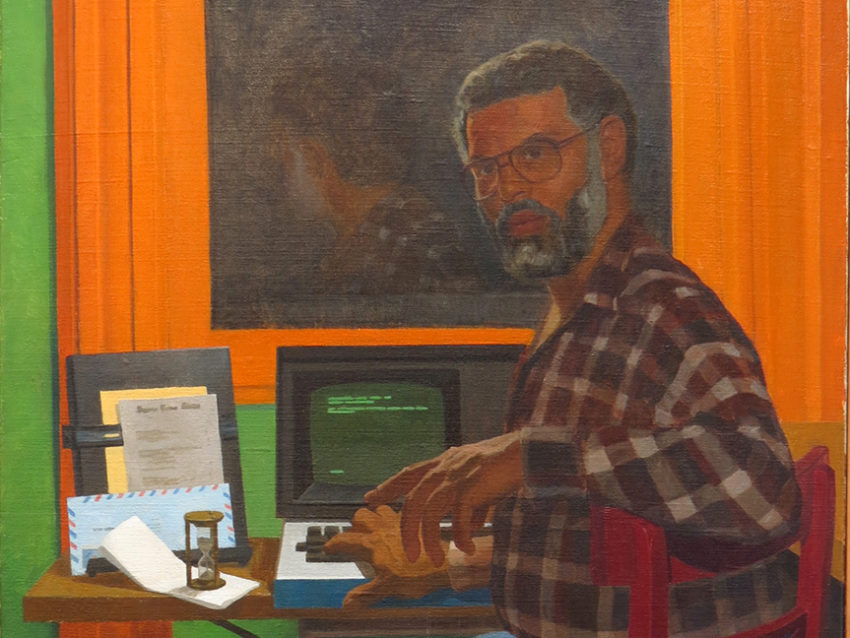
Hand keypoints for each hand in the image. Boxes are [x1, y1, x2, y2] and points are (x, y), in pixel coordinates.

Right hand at [322, 506, 449, 608]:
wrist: (445, 564)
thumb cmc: (416, 576)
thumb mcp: (387, 589)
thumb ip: (365, 595)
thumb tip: (346, 605)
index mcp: (372, 544)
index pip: (344, 540)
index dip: (334, 544)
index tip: (329, 548)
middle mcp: (382, 529)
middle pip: (361, 515)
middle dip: (355, 524)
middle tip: (356, 537)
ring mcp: (399, 523)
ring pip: (380, 508)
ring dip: (374, 516)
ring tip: (375, 529)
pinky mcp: (415, 523)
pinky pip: (400, 512)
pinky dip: (393, 517)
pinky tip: (398, 528)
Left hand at [364, 431, 522, 565]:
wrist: (528, 452)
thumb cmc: (506, 467)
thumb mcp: (481, 482)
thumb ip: (472, 503)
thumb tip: (469, 528)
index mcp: (445, 463)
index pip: (409, 473)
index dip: (388, 486)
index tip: (369, 498)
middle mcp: (445, 468)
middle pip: (414, 500)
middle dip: (407, 529)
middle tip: (410, 554)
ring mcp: (457, 476)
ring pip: (430, 511)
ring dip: (429, 539)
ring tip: (435, 560)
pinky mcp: (472, 486)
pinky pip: (459, 517)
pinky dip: (460, 535)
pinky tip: (467, 547)